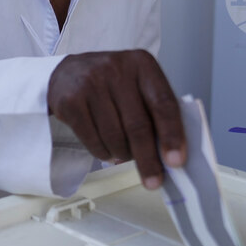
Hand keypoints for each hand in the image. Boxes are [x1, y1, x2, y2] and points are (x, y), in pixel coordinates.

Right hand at [47, 50, 185, 189]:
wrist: (68, 72)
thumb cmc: (112, 84)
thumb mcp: (138, 84)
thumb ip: (156, 110)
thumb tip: (172, 154)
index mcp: (142, 64)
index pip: (163, 103)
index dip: (172, 134)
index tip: (176, 162)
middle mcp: (116, 69)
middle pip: (137, 125)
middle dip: (148, 158)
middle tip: (154, 181)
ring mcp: (90, 84)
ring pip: (114, 136)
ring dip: (123, 155)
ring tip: (124, 154)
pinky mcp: (70, 101)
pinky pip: (92, 140)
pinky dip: (103, 152)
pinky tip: (107, 150)